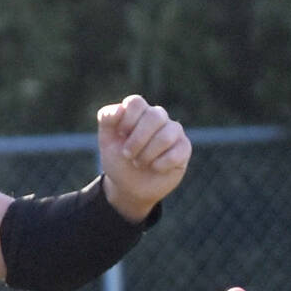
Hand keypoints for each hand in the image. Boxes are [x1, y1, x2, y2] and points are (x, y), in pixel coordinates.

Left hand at [97, 94, 190, 220]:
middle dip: (137, 140)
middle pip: (154, 116)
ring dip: (146, 155)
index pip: (136, 102)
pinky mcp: (184, 148)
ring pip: (166, 136)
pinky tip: (155, 168)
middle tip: (127, 155)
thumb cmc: (119, 161)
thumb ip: (107, 120)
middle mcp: (158, 118)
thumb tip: (120, 109)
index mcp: (139, 113)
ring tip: (139, 163)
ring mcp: (173, 131)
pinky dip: (160, 165)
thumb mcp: (106, 142)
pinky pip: (176, 153)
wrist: (129, 188)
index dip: (126, 120)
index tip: (121, 135)